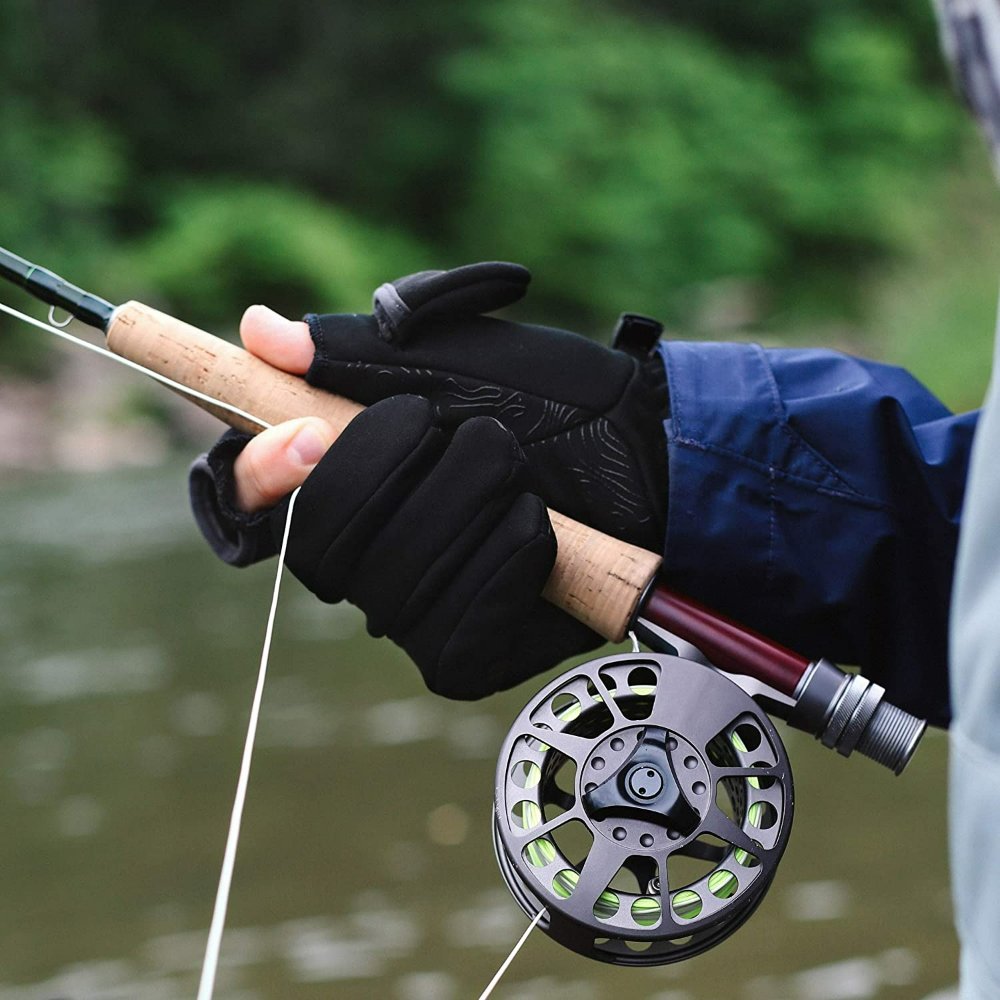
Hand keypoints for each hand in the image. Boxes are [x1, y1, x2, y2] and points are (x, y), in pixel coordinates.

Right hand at [189, 263, 666, 696]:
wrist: (645, 453)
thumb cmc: (549, 400)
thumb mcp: (458, 357)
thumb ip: (358, 350)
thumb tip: (260, 329)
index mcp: (340, 476)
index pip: (246, 501)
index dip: (258, 475)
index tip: (307, 434)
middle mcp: (360, 554)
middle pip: (322, 544)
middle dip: (408, 471)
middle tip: (478, 432)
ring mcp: (407, 612)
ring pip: (395, 581)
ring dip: (476, 503)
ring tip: (523, 476)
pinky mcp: (462, 655)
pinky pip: (453, 628)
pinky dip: (509, 560)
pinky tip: (541, 535)